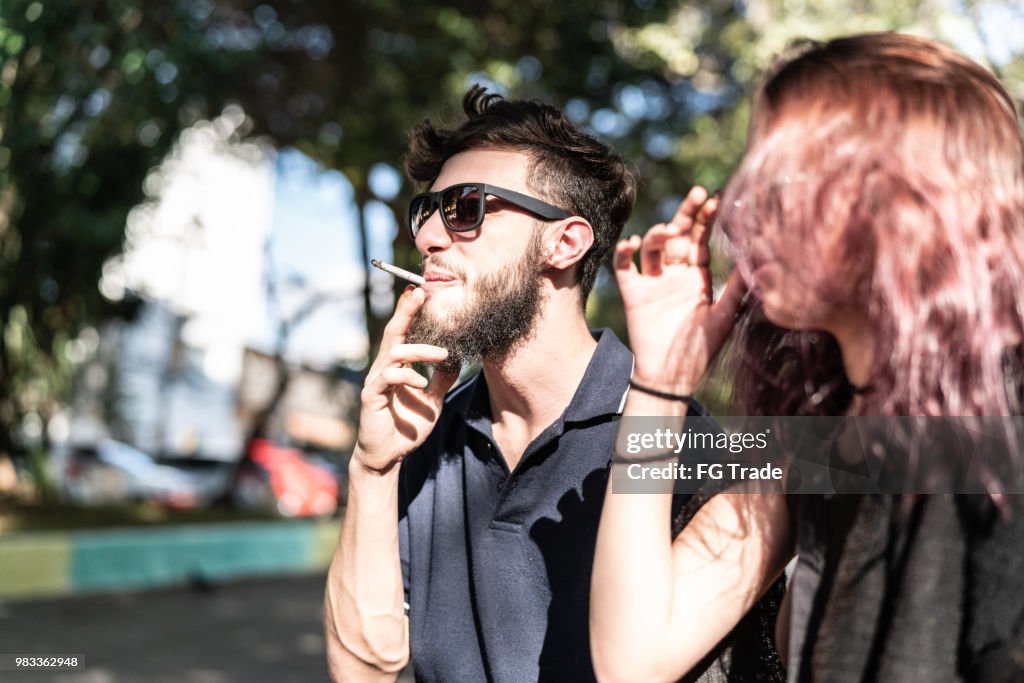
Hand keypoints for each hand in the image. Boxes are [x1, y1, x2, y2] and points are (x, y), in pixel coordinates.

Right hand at [355, 286, 458, 472]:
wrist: (387, 457)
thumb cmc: (406, 428)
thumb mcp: (432, 401)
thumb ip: (442, 380)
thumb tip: (458, 359)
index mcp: (397, 367)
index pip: (403, 334)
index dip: (409, 312)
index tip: (420, 291)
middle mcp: (384, 369)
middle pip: (394, 333)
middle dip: (406, 312)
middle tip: (420, 293)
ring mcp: (376, 382)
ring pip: (394, 353)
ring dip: (420, 351)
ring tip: (442, 355)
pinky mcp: (371, 397)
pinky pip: (388, 379)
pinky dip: (407, 377)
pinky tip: (422, 384)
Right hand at [614, 186, 745, 394]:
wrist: (672, 376)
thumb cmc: (701, 349)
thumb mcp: (726, 314)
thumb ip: (738, 286)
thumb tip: (759, 254)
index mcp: (698, 276)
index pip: (702, 239)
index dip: (708, 219)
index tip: (718, 198)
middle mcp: (675, 274)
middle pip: (679, 234)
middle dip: (687, 213)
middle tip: (698, 193)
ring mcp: (653, 281)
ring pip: (653, 247)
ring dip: (659, 235)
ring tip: (669, 231)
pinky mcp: (633, 293)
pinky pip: (625, 267)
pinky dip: (626, 253)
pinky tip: (634, 244)